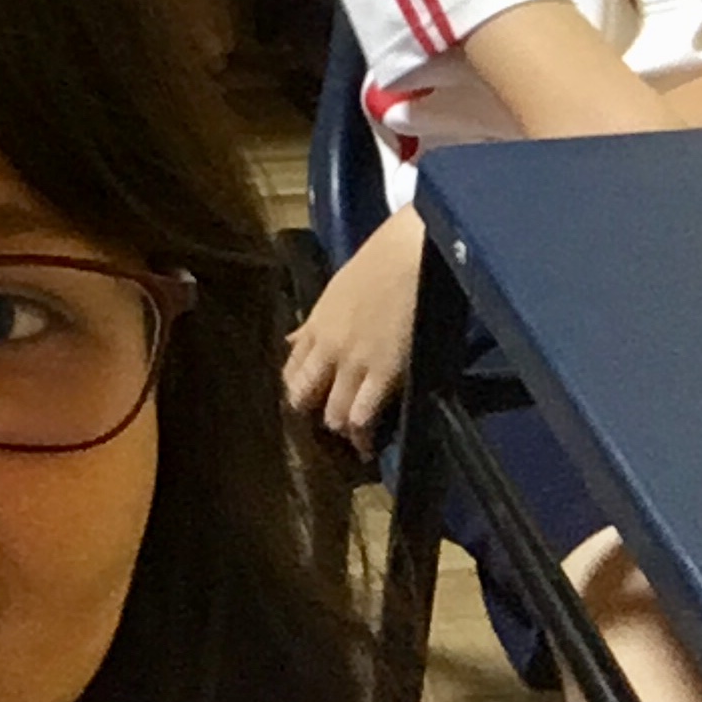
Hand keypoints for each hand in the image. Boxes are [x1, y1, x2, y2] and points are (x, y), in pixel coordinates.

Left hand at [282, 206, 425, 452]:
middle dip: (312, 415)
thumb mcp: (335, 292)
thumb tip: (294, 340)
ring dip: (341, 429)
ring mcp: (353, 363)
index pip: (291, 370)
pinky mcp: (384, 374)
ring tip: (351, 441)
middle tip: (325, 429)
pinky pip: (364, 415)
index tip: (308, 402)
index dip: (298, 391)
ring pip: (333, 413)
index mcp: (314, 325)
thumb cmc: (378, 262)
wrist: (409, 253)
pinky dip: (364, 436)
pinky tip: (368, 448)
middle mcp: (326, 348)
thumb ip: (315, 323)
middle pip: (304, 396)